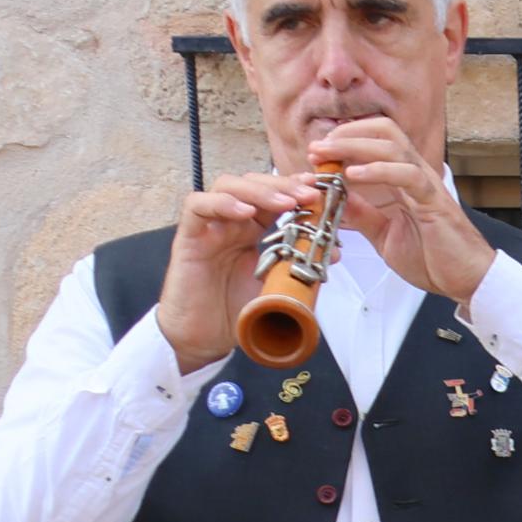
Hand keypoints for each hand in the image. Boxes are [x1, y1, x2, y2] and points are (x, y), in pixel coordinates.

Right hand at [156, 172, 328, 370]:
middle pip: (253, 183)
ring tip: (286, 203)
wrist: (207, 338)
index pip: (274, 195)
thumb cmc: (240, 310)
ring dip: (259, 190)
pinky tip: (245, 213)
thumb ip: (302, 266)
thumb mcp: (280, 286)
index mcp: (255, 229)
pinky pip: (197, 206)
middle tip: (309, 194)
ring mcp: (209, 226)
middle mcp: (232, 222)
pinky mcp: (187, 237)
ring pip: (227, 186)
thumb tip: (334, 252)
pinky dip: (222, 203)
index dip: (296, 187)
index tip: (322, 188)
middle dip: (283, 184)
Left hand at [304, 116, 493, 301]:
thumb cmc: (433, 259)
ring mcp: (426, 186)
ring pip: (392, 146)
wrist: (465, 281)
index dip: (345, 140)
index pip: (376, 141)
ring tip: (326, 155)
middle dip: (346, 135)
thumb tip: (335, 199)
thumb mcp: (383, 235)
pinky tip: (353, 175)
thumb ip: (362, 215)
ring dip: (354, 146)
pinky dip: (378, 170)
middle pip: (384, 132)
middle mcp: (416, 175)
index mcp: (404, 180)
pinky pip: (407, 175)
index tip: (316, 153)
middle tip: (316, 148)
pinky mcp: (433, 202)